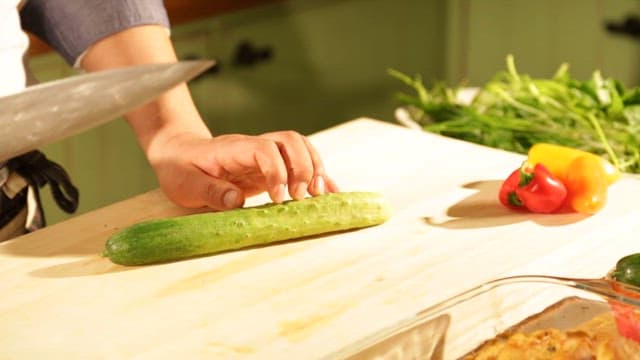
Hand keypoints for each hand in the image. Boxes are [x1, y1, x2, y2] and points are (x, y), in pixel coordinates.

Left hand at [147, 130, 338, 210]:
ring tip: (320, 195)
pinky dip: (317, 177)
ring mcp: (265, 155)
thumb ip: (210, 191)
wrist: (179, 153)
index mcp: (234, 149)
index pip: (266, 148)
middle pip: (291, 141)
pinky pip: (299, 165)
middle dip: (304, 167)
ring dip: (316, 168)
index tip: (278, 198)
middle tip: (302, 198)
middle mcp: (254, 147)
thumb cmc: (180, 168)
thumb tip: (238, 201)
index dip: (278, 171)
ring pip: (301, 148)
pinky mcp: (271, 167)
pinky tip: (329, 194)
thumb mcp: (185, 184)